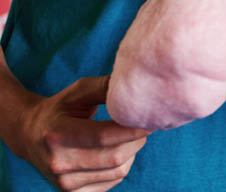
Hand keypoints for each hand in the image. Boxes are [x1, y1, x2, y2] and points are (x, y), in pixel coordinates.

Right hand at [18, 76, 147, 190]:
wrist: (30, 135)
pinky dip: (124, 165)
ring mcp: (64, 183)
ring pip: (117, 171)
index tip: (150, 118)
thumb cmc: (61, 108)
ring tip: (133, 135)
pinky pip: (113, 181)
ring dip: (133, 152)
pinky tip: (120, 150)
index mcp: (57, 134)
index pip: (102, 136)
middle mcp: (58, 163)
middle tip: (147, 123)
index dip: (130, 129)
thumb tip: (136, 87)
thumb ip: (105, 88)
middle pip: (113, 156)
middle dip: (137, 139)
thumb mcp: (78, 91)